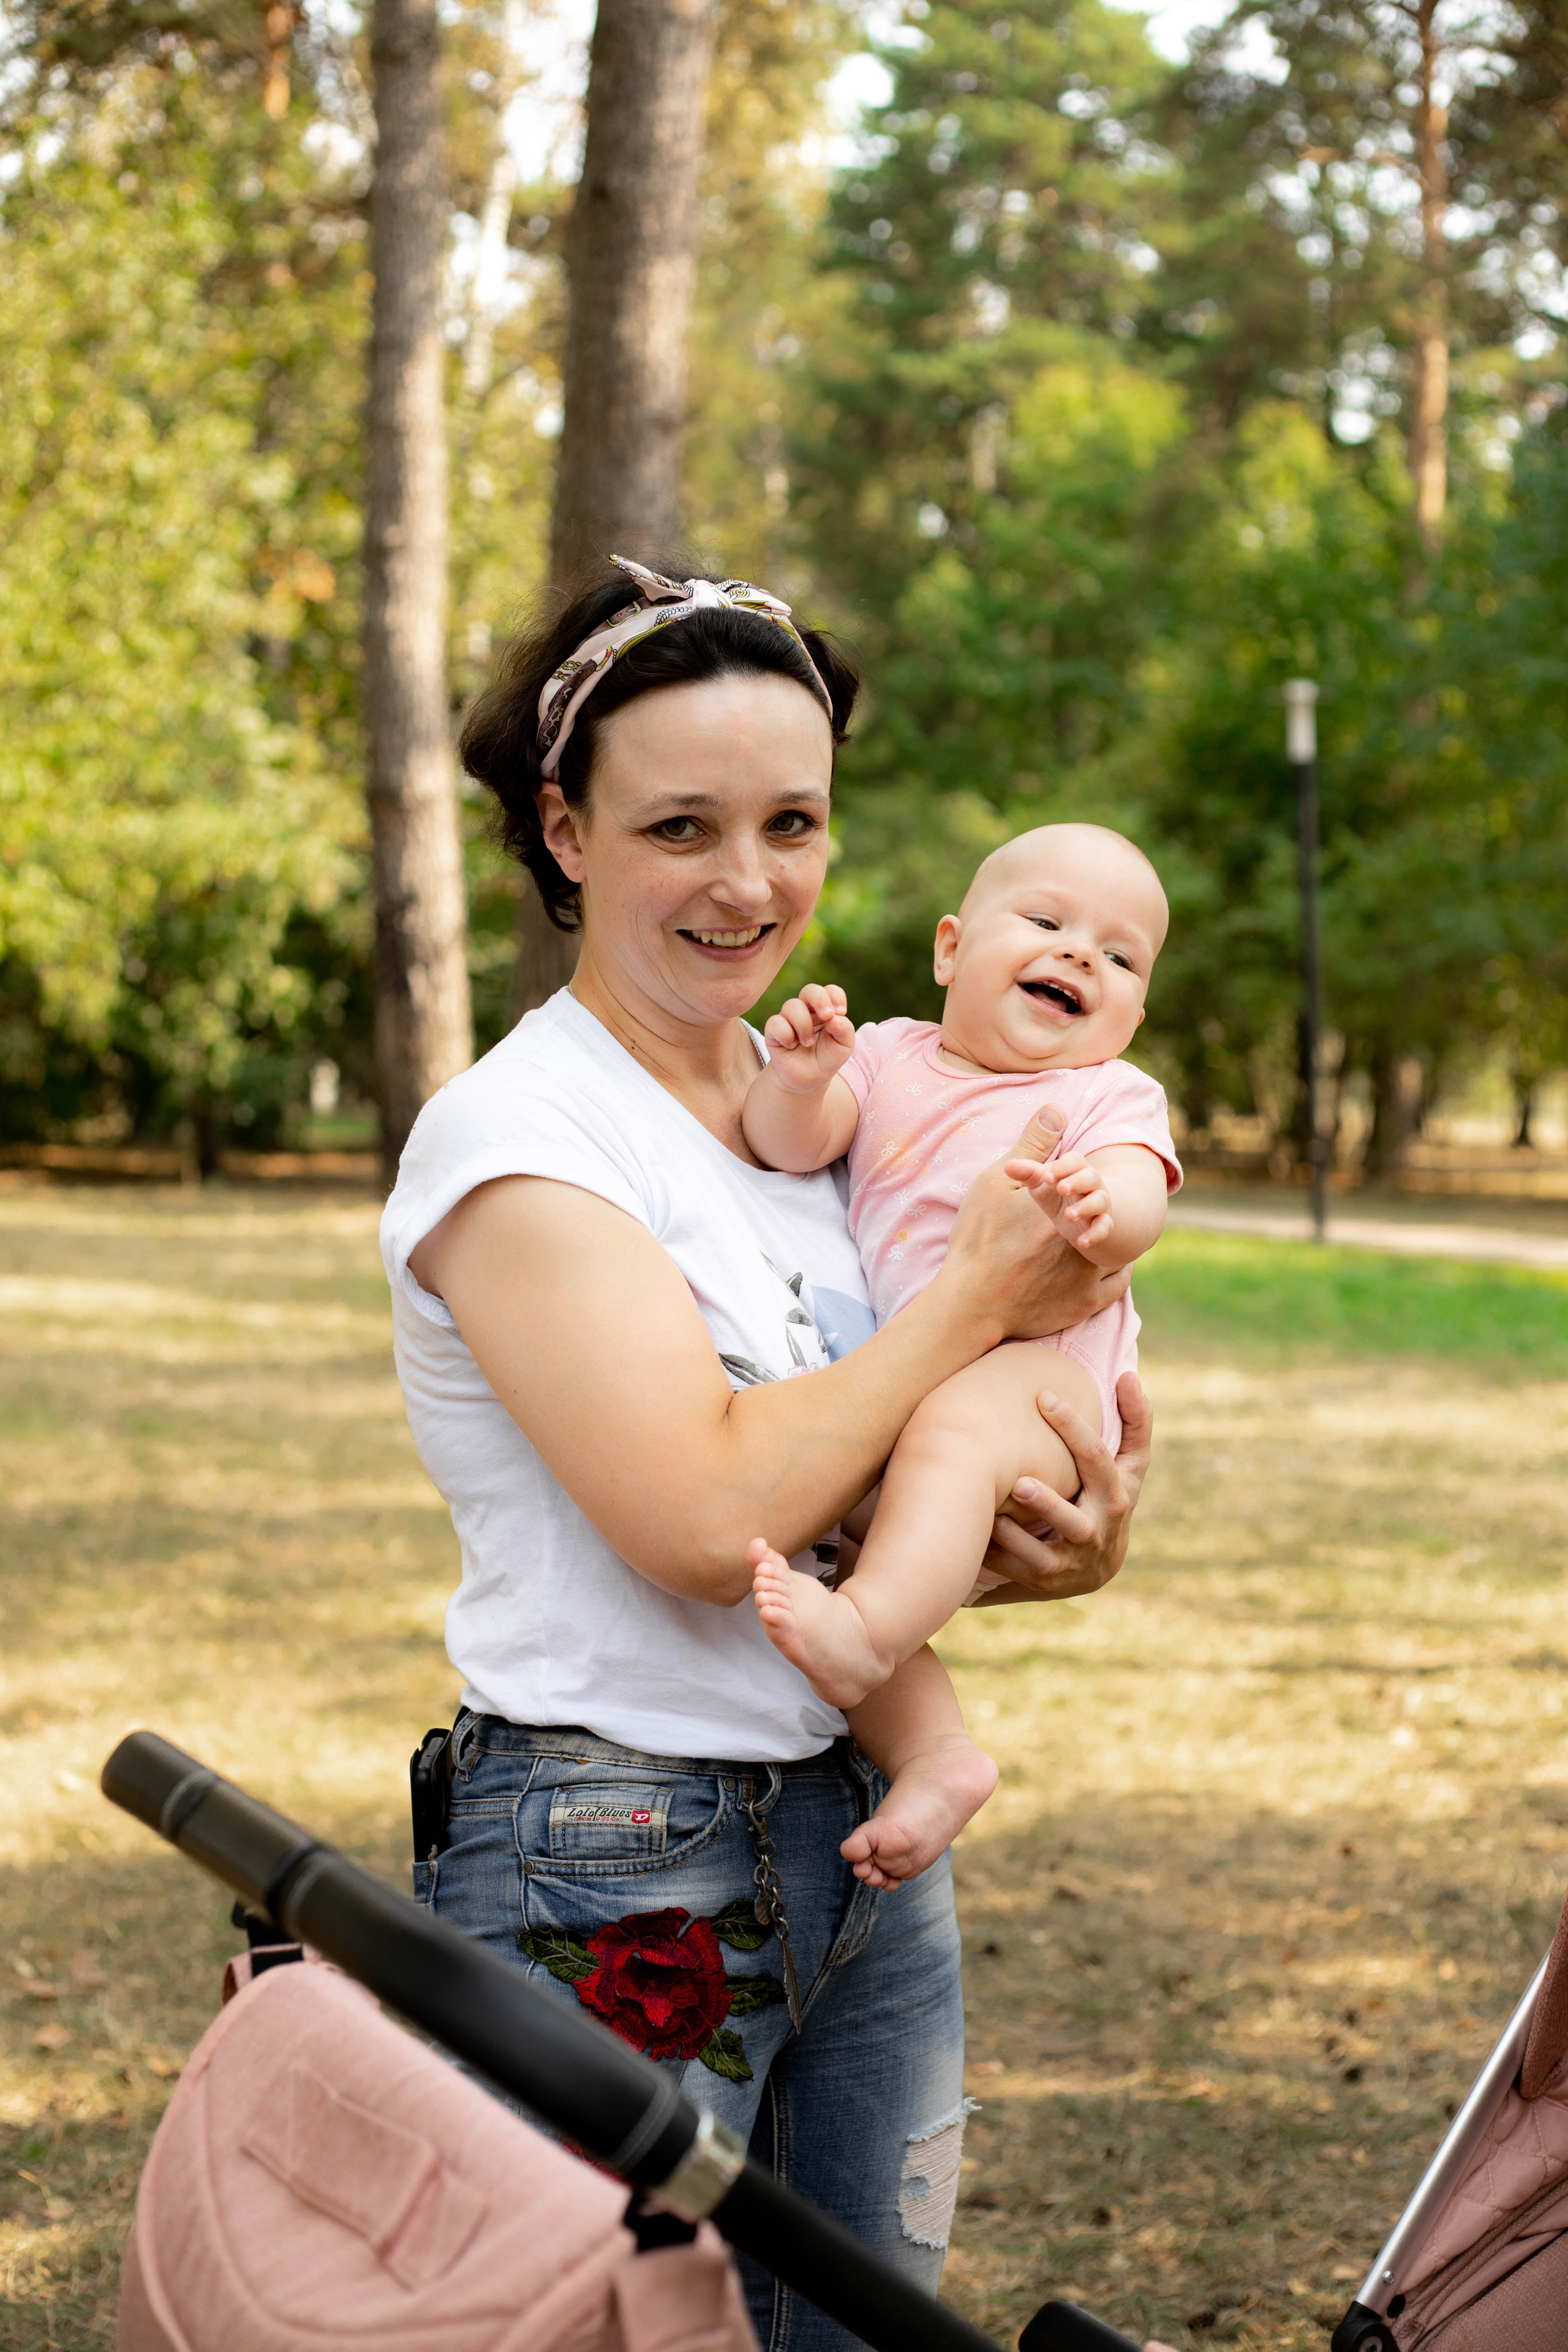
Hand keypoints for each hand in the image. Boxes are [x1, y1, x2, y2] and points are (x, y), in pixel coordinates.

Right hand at [762, 984, 854, 1094]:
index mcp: (825, 1009)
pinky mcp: (773, 1031)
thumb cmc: (827, 1058)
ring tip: (808, 1043)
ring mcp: (789, 1019)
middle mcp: (806, 1010)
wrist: (809, 1080)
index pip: (830, 991)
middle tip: (827, 1016)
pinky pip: (775, 1022)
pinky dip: (786, 1035)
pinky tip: (791, 1046)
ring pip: (792, 1005)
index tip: (840, 1012)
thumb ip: (844, 1029)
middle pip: (810, 990)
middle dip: (820, 999)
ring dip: (804, 1025)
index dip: (835, 996)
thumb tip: (835, 1017)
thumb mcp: (844, 1046)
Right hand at [944, 1106, 1129, 1343]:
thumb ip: (1031, 1146)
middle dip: (1097, 1214)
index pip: (1090, 1185)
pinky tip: (1107, 1266)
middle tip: (1085, 1213)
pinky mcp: (1086, 1304)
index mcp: (1067, 1207)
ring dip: (1110, 1243)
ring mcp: (1090, 1274)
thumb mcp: (997, 1184)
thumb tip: (1056, 1110)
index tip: (1070, 1188)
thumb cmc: (978, 1239)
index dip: (1081, 1185)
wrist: (971, 1302)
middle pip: (1105, 1218)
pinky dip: (1116, 1273)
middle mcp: (1087, 1236)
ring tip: (1096, 1237)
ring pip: (1117, 1252)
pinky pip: (1117, 1286)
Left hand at [975, 1371, 1150, 1601]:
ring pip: (1041, 1556)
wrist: (1100, 1565)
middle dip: (1047, 1504)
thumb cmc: (1108, 1496)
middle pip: (1074, 1521)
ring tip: (987, 1513)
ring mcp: (1070, 1562)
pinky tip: (970, 1530)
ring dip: (1013, 1536)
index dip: (1074, 1428)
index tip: (1044, 1396)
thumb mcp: (1130, 1465)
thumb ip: (1135, 1421)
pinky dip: (992, 1554)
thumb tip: (1128, 1374)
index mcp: (1116, 1495)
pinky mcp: (1045, 1581)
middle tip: (1018, 1483)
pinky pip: (1014, 1570)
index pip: (1098, 1459)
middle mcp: (1096, 1532)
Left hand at [1006, 1145, 1113, 1254]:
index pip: (1075, 1161)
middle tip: (1062, 1189)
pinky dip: (1096, 1234)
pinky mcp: (1103, 1224)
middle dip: (1077, 1182)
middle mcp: (1091, 1184)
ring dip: (1086, 1207)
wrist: (1083, 1219)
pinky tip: (1082, 1242)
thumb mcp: (1041, 1185)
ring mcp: (1099, 1204)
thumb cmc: (1057, 1196)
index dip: (1062, 1167)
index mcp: (1075, 1169)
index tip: (1047, 1176)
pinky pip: (1105, 1226)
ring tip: (1069, 1215)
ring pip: (1100, 1200)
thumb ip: (1027, 1174)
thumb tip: (1008, 1166)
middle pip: (1091, 1177)